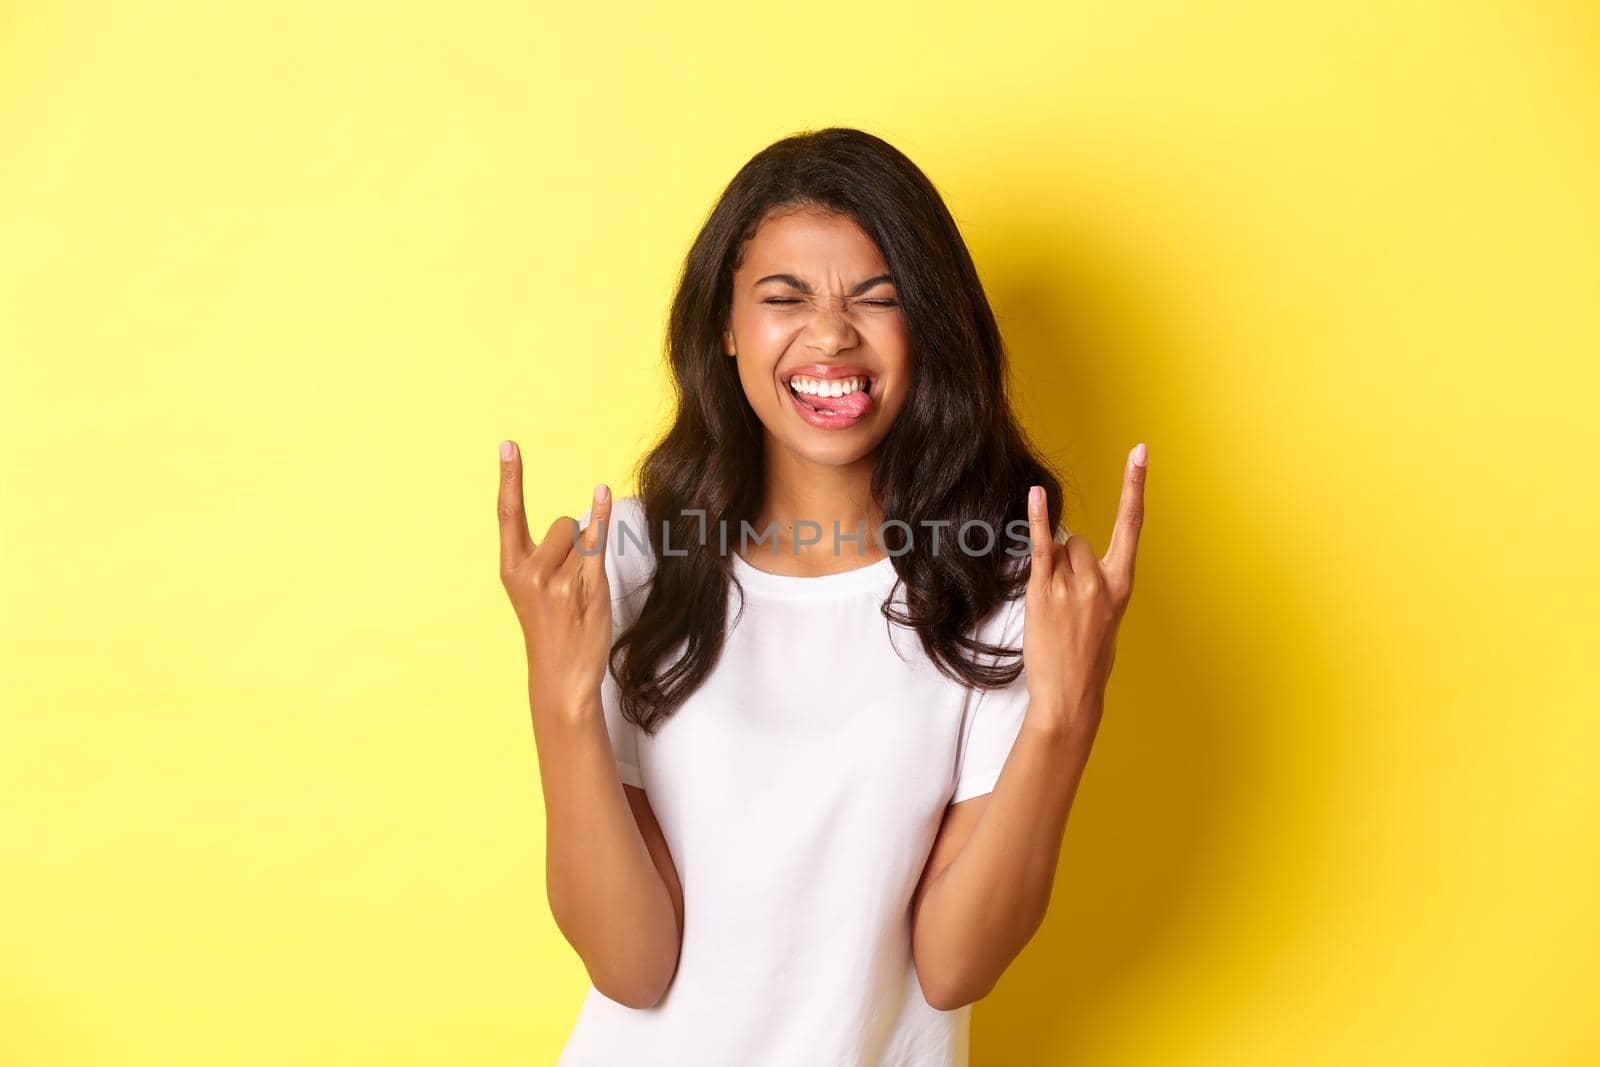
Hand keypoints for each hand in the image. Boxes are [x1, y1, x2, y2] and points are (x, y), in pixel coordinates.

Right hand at [497, 439, 613, 715]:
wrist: (561, 676)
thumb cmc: (553, 631)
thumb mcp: (534, 593)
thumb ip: (543, 557)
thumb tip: (574, 523)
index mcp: (511, 569)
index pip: (508, 513)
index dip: (509, 477)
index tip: (508, 444)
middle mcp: (528, 571)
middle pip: (562, 523)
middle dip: (573, 541)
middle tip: (570, 584)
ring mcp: (555, 580)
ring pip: (581, 535)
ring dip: (589, 554)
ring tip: (582, 591)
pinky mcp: (583, 586)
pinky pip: (595, 540)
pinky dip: (601, 515)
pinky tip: (602, 491)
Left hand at [1021, 443, 1146, 737]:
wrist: (1070, 696)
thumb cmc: (1088, 660)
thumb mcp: (1106, 619)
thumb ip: (1098, 585)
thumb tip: (1075, 558)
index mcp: (1122, 585)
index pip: (1132, 525)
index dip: (1135, 485)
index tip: (1140, 452)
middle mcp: (1100, 580)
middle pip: (1078, 541)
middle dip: (1068, 561)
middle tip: (1065, 602)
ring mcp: (1073, 586)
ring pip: (1057, 551)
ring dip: (1050, 570)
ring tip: (1052, 610)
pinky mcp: (1044, 592)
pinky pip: (1040, 547)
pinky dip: (1035, 520)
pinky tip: (1032, 495)